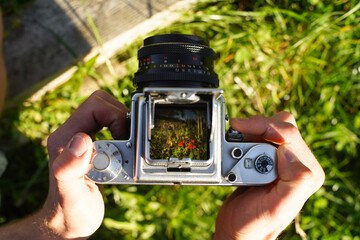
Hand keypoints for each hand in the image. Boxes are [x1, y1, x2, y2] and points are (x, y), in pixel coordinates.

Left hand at [0, 90, 127, 239]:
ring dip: (125, 128)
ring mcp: (82, 138)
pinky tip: (126, 154)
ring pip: (109, 112)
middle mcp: (73, 134)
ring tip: (127, 152)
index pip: (94, 106)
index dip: (116, 117)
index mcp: (65, 139)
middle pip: (103, 104)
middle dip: (123, 120)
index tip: (124, 141)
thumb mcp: (71, 196)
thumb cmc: (70, 213)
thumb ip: (69, 169)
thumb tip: (81, 140)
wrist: (69, 221)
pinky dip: (126, 135)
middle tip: (129, 144)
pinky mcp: (92, 144)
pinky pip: (113, 126)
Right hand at [214, 112, 324, 239]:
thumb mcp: (277, 207)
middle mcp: (297, 163)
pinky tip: (235, 150)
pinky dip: (243, 137)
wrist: (238, 229)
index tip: (238, 128)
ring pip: (269, 127)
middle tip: (234, 139)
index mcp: (307, 171)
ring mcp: (282, 159)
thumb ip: (295, 180)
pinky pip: (258, 136)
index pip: (289, 133)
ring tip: (234, 149)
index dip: (264, 126)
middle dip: (254, 128)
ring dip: (248, 133)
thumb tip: (287, 150)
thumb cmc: (255, 223)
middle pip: (280, 125)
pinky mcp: (268, 158)